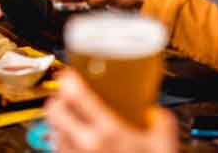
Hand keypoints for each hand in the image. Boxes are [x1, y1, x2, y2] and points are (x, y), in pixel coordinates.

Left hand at [45, 70, 178, 152]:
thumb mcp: (165, 144)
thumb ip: (160, 120)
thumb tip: (153, 110)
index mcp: (107, 132)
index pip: (73, 92)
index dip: (68, 77)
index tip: (72, 72)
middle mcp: (85, 147)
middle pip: (53, 109)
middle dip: (59, 98)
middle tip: (71, 95)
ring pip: (52, 130)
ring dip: (60, 120)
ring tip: (75, 119)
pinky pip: (58, 150)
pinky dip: (63, 141)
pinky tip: (79, 142)